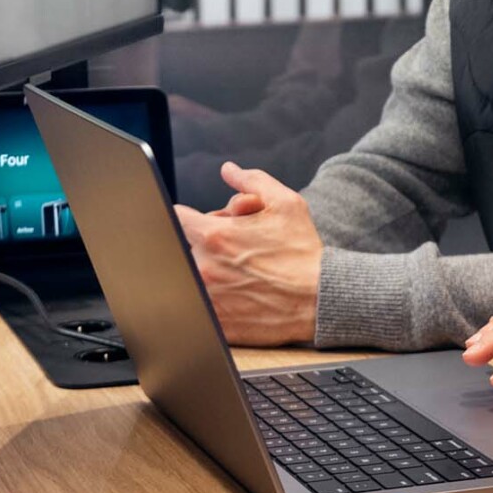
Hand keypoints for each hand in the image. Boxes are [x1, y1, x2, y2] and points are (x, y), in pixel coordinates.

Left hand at [175, 162, 321, 345]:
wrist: (318, 299)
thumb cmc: (302, 251)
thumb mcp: (285, 203)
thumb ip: (252, 180)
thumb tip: (228, 170)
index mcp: (214, 235)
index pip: (174, 217)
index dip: (188, 216)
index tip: (201, 222)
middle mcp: (203, 267)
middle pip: (184, 246)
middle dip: (204, 243)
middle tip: (235, 246)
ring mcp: (205, 298)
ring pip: (189, 276)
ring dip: (206, 270)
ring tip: (239, 271)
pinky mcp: (212, 322)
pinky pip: (198, 305)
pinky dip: (212, 298)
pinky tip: (239, 294)